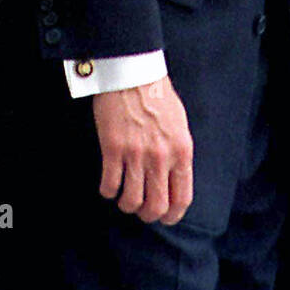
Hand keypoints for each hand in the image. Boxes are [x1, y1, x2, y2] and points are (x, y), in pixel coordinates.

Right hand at [92, 76, 192, 224]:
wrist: (133, 73)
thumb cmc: (158, 96)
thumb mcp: (180, 125)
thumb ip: (178, 154)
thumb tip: (174, 180)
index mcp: (182, 151)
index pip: (181, 198)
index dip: (172, 215)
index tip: (164, 217)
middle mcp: (161, 157)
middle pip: (155, 206)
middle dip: (148, 214)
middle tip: (141, 209)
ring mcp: (136, 154)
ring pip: (131, 201)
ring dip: (126, 205)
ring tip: (124, 196)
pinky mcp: (113, 149)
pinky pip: (109, 186)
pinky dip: (108, 191)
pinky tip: (109, 184)